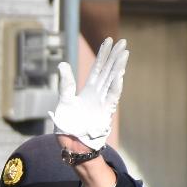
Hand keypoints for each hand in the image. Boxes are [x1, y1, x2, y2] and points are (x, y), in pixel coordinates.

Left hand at [49, 36, 126, 152]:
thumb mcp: (63, 102)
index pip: (97, 68)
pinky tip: (119, 75)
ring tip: (124, 53)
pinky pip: (112, 97)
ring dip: (118, 67)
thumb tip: (62, 64)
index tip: (109, 40)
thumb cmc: (67, 127)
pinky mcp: (105, 113)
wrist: (72, 146)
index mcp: (87, 90)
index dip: (103, 54)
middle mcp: (97, 94)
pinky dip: (115, 86)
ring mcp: (103, 103)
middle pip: (108, 71)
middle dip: (115, 56)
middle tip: (123, 42)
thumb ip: (66, 84)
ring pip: (112, 81)